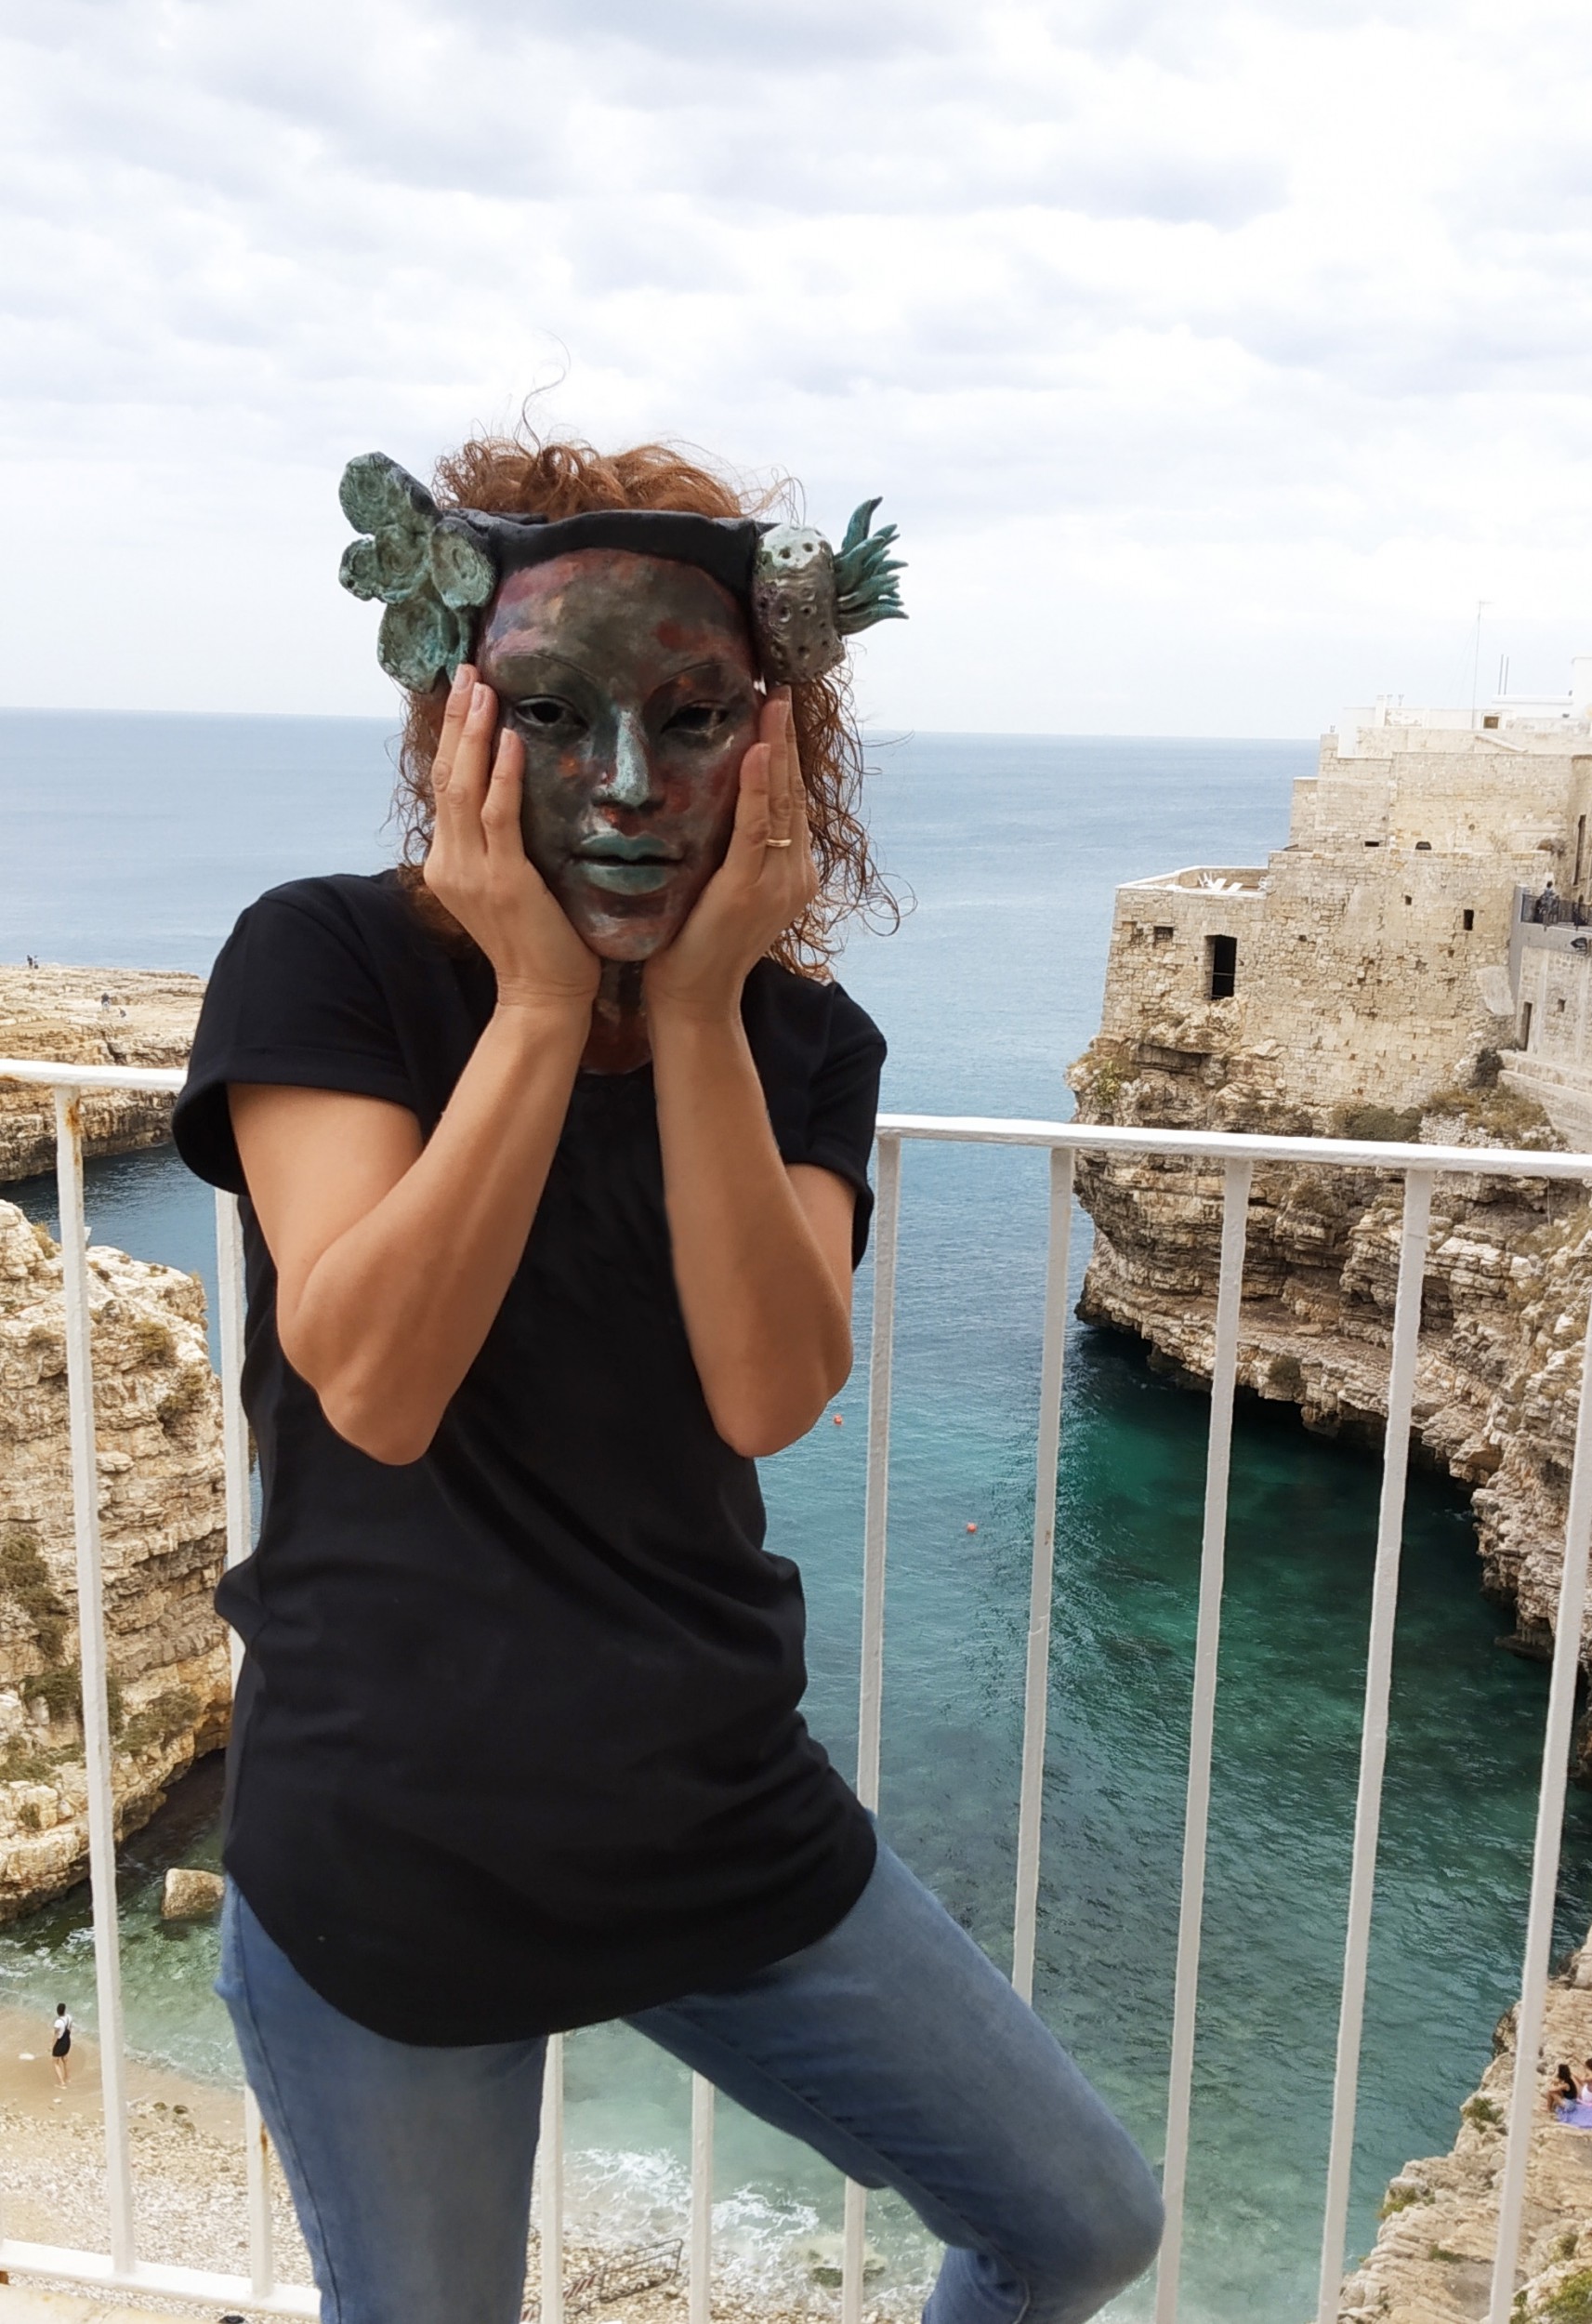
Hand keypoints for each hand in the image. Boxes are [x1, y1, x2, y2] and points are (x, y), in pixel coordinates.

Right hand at [423, 667, 599, 1015]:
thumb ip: (504, 842)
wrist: (543, 995)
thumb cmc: (539, 941)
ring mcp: (471, 872)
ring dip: (474, 733)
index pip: (445, 784)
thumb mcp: (511, 883)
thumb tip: (522, 792)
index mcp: (447, 861)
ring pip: (463, 787)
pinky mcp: (502, 881)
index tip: (465, 691)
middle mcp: (449, 862)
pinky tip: (512, 738)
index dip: (454, 736)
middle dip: (456, 720)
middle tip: (467, 670)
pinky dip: (504, 775)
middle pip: (445, 774)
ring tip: (483, 688)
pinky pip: (499, 817)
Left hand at [643, 691, 817, 1022]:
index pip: (787, 797)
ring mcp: (777, 880)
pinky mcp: (749, 887)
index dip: (782, 749)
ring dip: (776, 746)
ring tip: (771, 700)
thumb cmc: (693, 943)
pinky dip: (759, 788)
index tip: (771, 703)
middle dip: (784, 735)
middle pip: (792, 789)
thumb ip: (722, 845)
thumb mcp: (714, 883)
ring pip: (781, 801)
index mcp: (788, 869)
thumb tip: (703, 797)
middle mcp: (794, 871)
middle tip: (776, 683)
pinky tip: (757, 752)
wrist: (694, 998)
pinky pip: (757, 828)